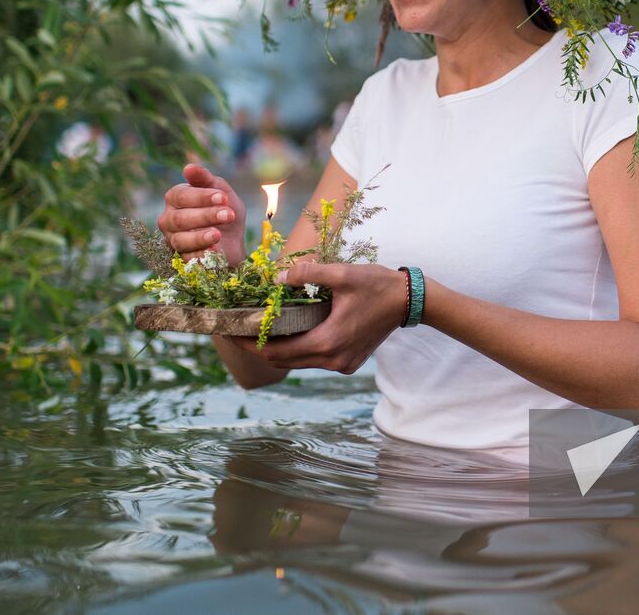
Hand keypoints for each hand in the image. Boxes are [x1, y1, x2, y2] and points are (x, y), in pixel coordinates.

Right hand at [158, 163, 245, 263]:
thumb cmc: (224, 209)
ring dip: (201, 237)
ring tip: (218, 234)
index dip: (201, 197)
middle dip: (206, 216)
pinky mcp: (181, 260)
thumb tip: (188, 167)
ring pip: (180, 240)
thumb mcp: (221, 191)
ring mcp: (173, 240)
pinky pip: (188, 258)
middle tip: (228, 214)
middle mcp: (169, 219)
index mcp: (176, 198)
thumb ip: (205, 179)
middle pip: (180, 218)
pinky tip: (215, 250)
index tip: (223, 197)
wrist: (234, 239)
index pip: (181, 196)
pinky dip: (202, 254)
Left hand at [247, 260, 410, 373]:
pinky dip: (297, 348)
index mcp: (328, 342)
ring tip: (259, 328)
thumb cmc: (377, 285)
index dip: (249, 344)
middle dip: (257, 347)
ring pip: (298, 362)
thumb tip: (277, 277)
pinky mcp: (348, 362)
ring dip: (278, 348)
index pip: (276, 351)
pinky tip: (290, 330)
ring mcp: (341, 364)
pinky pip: (313, 359)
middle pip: (283, 361)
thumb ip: (308, 275)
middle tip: (237, 329)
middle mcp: (333, 360)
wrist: (409, 301)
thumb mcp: (342, 274)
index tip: (229, 332)